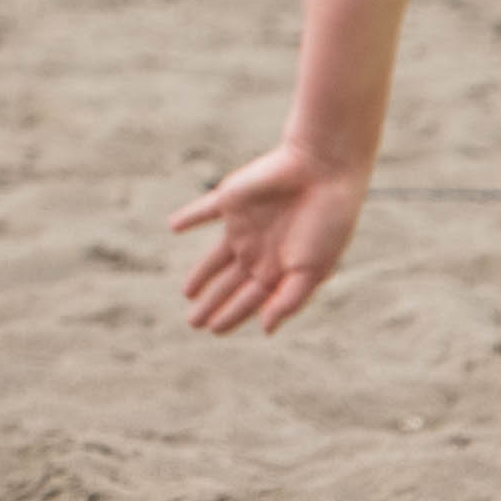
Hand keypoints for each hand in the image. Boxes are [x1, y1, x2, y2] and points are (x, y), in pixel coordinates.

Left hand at [168, 140, 370, 336]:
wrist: (323, 169)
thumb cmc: (326, 222)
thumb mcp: (312, 269)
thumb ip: (288, 300)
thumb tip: (266, 329)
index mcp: (281, 268)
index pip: (250, 299)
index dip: (233, 315)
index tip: (214, 330)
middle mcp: (261, 249)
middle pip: (230, 283)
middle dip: (213, 304)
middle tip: (193, 323)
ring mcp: (244, 225)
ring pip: (216, 257)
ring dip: (201, 274)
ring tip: (187, 294)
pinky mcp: (231, 199)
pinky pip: (205, 210)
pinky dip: (190, 217)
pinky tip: (174, 226)